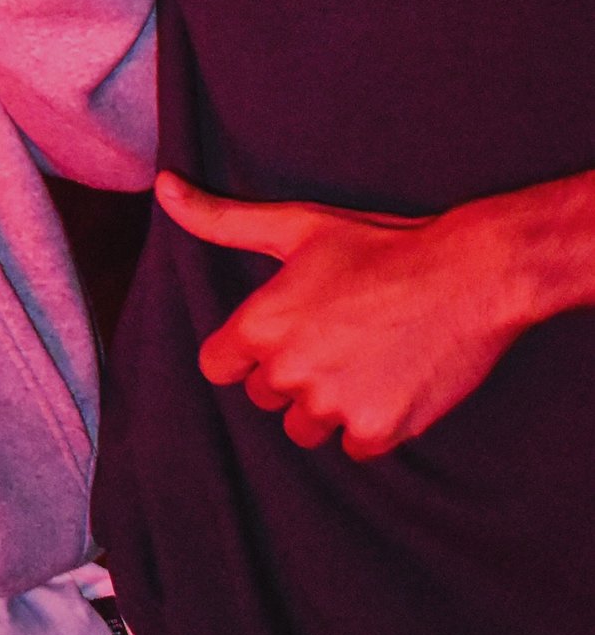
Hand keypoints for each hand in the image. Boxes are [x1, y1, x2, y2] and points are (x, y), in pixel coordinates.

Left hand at [159, 169, 568, 458]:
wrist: (470, 275)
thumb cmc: (380, 245)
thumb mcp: (297, 225)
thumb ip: (221, 218)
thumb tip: (163, 187)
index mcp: (260, 325)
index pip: (218, 367)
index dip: (246, 351)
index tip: (281, 333)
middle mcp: (288, 371)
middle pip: (265, 397)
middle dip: (291, 374)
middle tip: (336, 336)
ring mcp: (333, 405)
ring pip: (306, 428)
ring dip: (327, 405)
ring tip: (363, 359)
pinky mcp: (377, 431)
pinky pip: (354, 447)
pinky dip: (370, 424)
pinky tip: (391, 383)